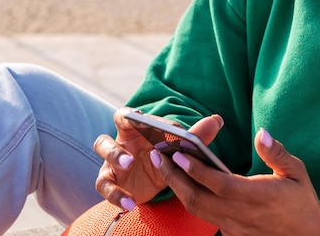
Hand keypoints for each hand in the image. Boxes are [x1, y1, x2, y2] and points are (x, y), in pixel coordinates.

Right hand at [93, 107, 223, 208]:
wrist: (159, 181)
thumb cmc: (167, 157)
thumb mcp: (179, 149)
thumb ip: (196, 136)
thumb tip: (217, 120)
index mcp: (134, 131)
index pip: (125, 117)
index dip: (129, 116)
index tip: (140, 117)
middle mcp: (119, 145)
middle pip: (104, 141)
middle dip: (115, 149)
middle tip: (131, 159)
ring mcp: (112, 165)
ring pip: (103, 163)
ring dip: (114, 165)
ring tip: (129, 169)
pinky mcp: (112, 183)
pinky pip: (106, 188)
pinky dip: (117, 196)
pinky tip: (131, 203)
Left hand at [151, 128, 319, 235]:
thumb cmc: (302, 201)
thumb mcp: (297, 173)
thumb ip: (277, 153)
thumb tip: (262, 134)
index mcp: (258, 196)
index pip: (220, 184)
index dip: (197, 170)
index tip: (179, 153)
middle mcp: (242, 214)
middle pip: (199, 199)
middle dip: (175, 177)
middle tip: (158, 157)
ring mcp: (235, 227)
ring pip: (197, 209)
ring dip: (178, 188)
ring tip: (164, 167)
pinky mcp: (232, 233)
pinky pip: (205, 216)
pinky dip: (190, 199)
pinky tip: (182, 183)